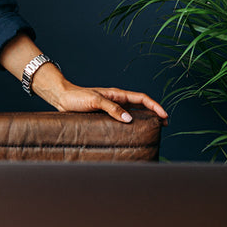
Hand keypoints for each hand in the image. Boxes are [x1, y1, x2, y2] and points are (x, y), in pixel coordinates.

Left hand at [30, 64, 166, 123]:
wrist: (61, 97)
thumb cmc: (76, 97)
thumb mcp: (95, 101)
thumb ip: (112, 109)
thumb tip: (129, 119)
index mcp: (117, 94)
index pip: (142, 98)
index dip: (155, 106)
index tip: (164, 116)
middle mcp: (117, 100)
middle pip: (141, 105)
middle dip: (154, 113)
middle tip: (164, 125)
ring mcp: (112, 107)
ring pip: (133, 112)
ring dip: (144, 119)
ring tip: (152, 129)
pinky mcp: (105, 114)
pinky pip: (122, 118)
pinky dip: (131, 124)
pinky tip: (132, 132)